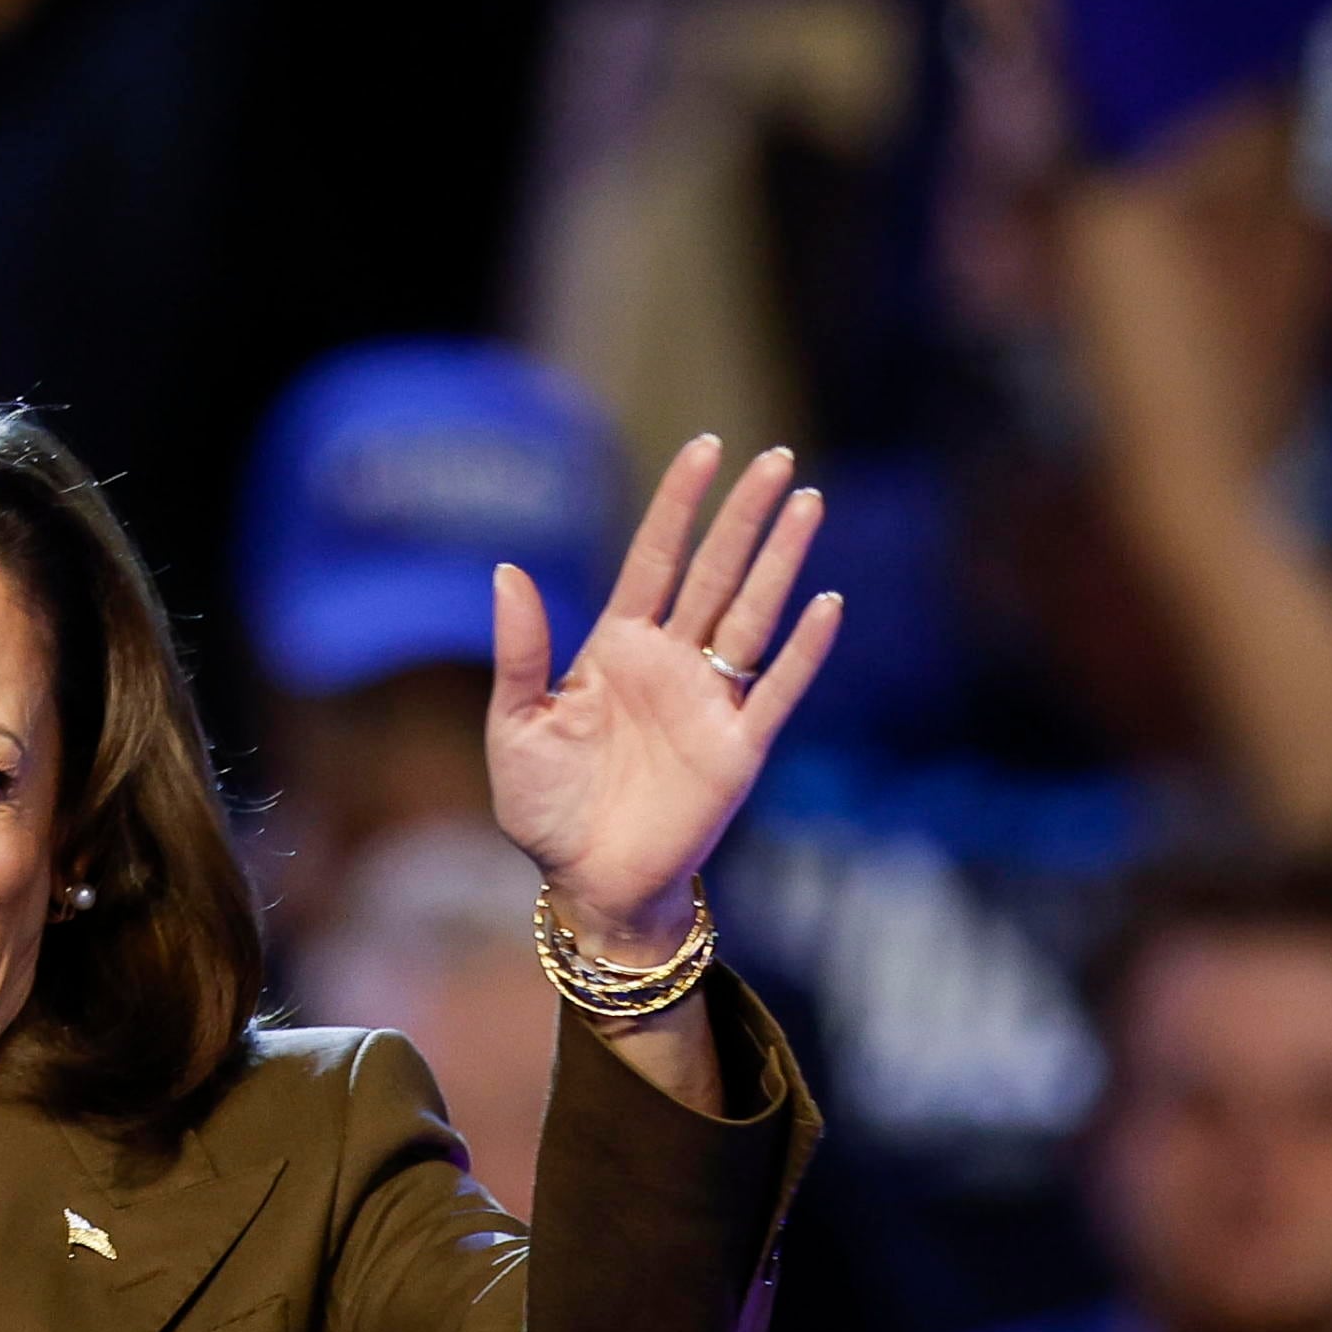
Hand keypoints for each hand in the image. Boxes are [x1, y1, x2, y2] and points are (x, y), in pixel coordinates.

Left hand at [487, 437, 838, 956]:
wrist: (586, 882)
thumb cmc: (545, 807)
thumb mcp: (515, 726)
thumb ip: (521, 652)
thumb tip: (506, 570)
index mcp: (617, 648)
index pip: (655, 559)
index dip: (678, 505)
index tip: (704, 449)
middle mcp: (671, 663)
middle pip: (716, 573)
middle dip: (743, 516)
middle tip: (775, 458)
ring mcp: (709, 702)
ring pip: (752, 616)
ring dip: (781, 563)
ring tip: (807, 504)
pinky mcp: (737, 749)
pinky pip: (777, 691)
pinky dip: (803, 651)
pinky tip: (825, 605)